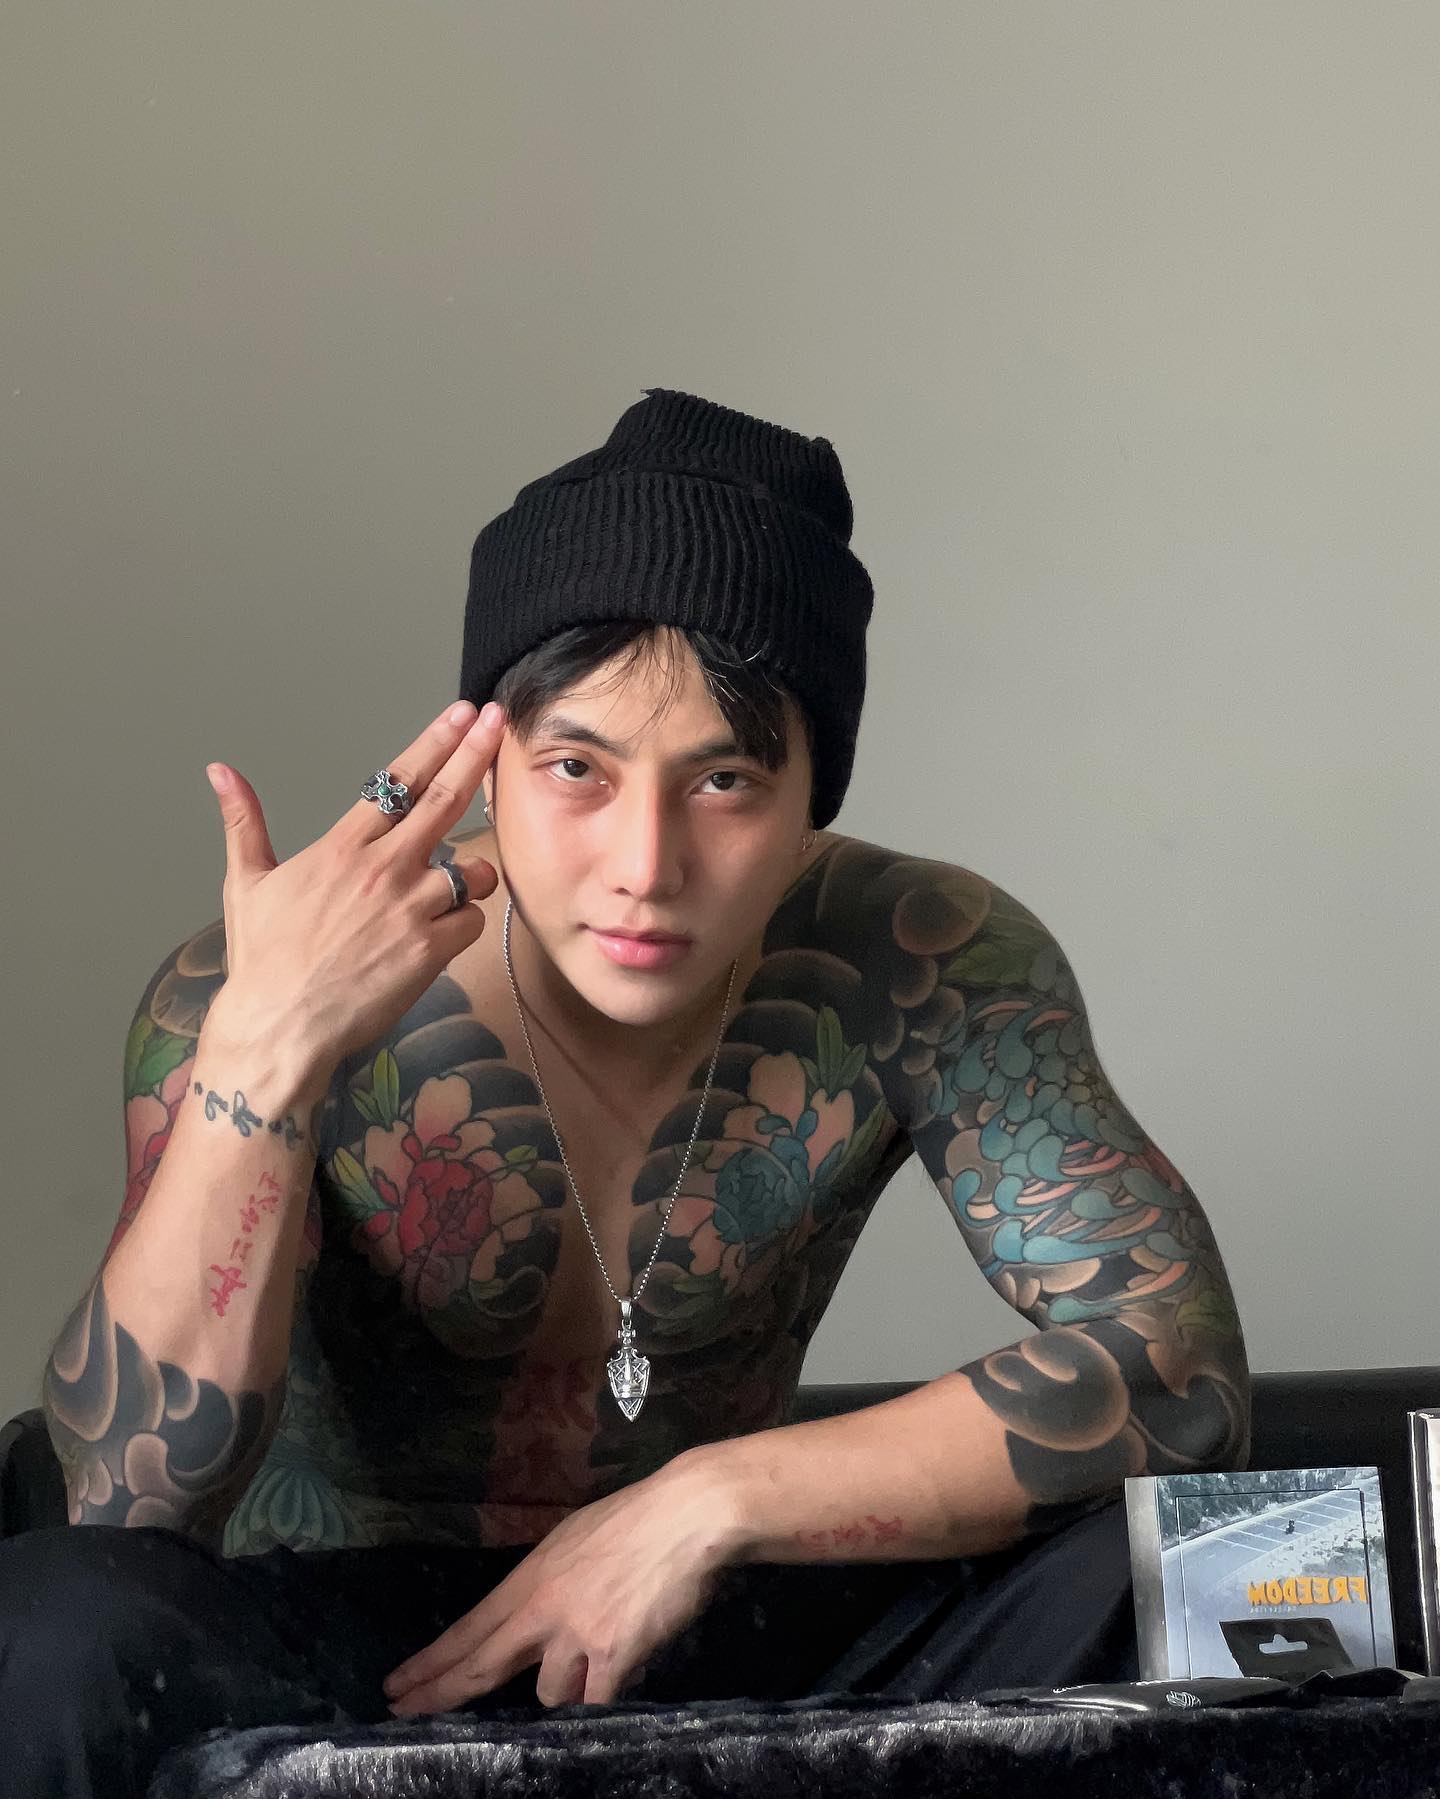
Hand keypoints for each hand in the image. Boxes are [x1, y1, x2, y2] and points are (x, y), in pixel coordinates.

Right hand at [201, 700, 504, 1086]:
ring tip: (444, 892)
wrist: (279, 1027)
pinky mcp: (429, 949)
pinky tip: (437, 935)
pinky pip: (470, 921)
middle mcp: (381, 869)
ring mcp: (409, 908)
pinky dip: (463, 923)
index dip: (435, 742)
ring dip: (470, 873)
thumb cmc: (263, 961)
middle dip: (476, 755)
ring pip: (470, 870)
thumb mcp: (245, 884)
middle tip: (500, 724)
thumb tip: (220, 772)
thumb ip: (244, 822)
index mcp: (341, 848)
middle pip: (443, 800)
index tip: (463, 714)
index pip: (398, 781)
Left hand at [383, 1453, 741, 1711]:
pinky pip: (595, 1703)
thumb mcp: (574, 1539)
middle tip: (402, 1710)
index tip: (397, 1685)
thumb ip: (549, 1582)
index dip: (431, 1662)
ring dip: (566, 1687)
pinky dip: (603, 1698)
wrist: (688, 1514)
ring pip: (549, 1693)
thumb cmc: (637, 1518)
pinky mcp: (614, 1657)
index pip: (469, 1629)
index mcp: (533, 1577)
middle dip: (439, 1692)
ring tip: (597, 1658)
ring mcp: (577, 1636)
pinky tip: (616, 1680)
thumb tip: (537, 1618)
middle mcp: (544, 1609)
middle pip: (481, 1665)